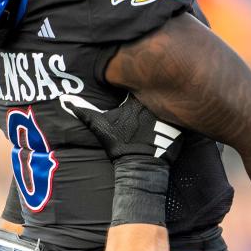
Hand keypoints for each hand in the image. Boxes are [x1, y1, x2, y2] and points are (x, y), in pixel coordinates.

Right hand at [60, 93, 182, 167]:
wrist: (140, 168)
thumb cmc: (120, 146)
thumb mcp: (100, 126)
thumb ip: (84, 111)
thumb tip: (65, 101)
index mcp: (137, 101)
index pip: (142, 82)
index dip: (142, 82)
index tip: (140, 87)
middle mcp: (155, 105)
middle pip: (160, 89)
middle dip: (158, 91)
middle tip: (153, 102)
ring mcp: (169, 116)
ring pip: (174, 102)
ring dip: (171, 104)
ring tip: (167, 111)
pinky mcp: (180, 128)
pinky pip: (185, 117)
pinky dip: (181, 118)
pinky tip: (176, 122)